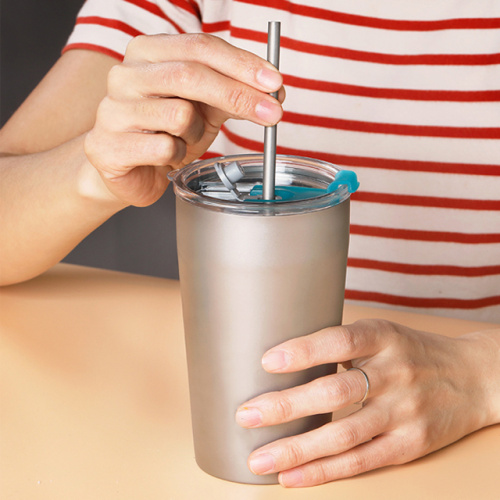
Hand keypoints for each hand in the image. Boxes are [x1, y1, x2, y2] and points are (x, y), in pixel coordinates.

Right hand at [84, 33, 283, 205]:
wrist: (127, 171)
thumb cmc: (165, 133)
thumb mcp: (203, 107)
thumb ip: (232, 93)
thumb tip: (274, 91)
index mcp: (148, 53)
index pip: (200, 47)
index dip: (242, 64)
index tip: (275, 82)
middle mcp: (125, 74)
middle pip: (190, 74)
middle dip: (237, 95)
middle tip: (272, 114)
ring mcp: (112, 109)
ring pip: (179, 115)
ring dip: (195, 135)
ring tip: (183, 141)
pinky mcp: (108, 146)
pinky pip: (164, 148)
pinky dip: (177, 156)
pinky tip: (166, 157)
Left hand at [236, 319, 498, 486]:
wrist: (472, 378)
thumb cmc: (411, 353)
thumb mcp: (383, 333)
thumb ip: (342, 344)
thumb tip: (283, 355)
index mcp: (384, 337)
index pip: (340, 341)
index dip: (303, 351)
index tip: (267, 361)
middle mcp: (394, 373)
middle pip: (335, 392)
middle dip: (286, 406)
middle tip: (246, 414)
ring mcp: (404, 412)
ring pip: (343, 435)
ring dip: (296, 449)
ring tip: (258, 457)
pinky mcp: (409, 445)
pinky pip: (361, 461)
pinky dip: (323, 471)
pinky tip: (291, 476)